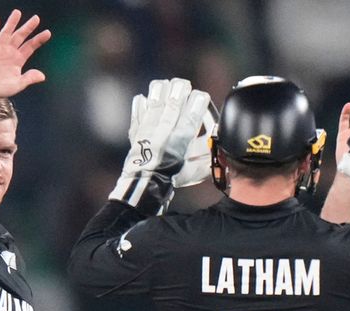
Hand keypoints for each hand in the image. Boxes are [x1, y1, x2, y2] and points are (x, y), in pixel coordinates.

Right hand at [0, 10, 50, 119]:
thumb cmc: (1, 88)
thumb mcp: (18, 85)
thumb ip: (29, 78)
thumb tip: (43, 76)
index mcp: (18, 59)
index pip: (30, 46)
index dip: (38, 39)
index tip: (47, 32)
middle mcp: (10, 52)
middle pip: (20, 36)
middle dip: (28, 27)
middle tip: (36, 18)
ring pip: (7, 33)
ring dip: (12, 23)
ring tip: (17, 12)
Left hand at [109, 78, 212, 214]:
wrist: (145, 187)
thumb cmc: (172, 179)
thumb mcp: (193, 171)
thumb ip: (204, 157)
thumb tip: (214, 146)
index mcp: (179, 141)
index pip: (191, 117)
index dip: (197, 104)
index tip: (202, 95)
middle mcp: (162, 134)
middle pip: (171, 107)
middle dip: (178, 92)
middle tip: (183, 83)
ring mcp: (146, 132)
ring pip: (153, 108)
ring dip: (157, 94)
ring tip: (162, 83)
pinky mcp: (135, 136)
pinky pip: (136, 118)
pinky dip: (138, 108)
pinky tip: (141, 98)